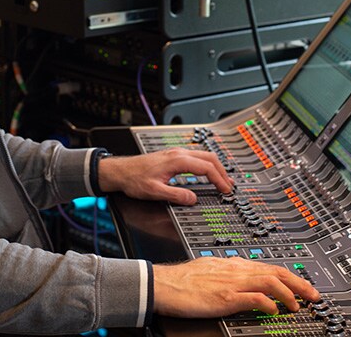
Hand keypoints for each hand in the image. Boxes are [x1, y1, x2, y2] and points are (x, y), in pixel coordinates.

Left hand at [97, 148, 234, 204]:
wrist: (120, 171)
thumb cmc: (134, 179)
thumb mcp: (155, 191)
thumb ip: (176, 195)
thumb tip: (193, 198)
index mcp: (177, 160)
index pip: (206, 168)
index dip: (219, 179)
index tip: (226, 190)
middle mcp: (178, 153)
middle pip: (209, 158)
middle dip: (222, 172)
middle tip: (229, 185)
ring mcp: (176, 153)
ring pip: (203, 156)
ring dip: (216, 167)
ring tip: (223, 180)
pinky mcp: (173, 156)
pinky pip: (196, 157)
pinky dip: (207, 165)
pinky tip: (207, 173)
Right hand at [153, 256, 318, 316]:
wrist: (163, 284)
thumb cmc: (181, 280)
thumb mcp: (210, 270)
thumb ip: (228, 274)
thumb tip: (240, 283)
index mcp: (233, 264)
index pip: (268, 266)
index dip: (289, 275)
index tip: (301, 284)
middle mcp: (236, 270)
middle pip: (275, 271)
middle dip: (298, 283)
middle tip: (313, 294)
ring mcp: (232, 283)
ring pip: (270, 281)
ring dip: (289, 293)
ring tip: (298, 304)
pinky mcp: (225, 297)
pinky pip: (254, 297)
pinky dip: (268, 303)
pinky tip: (274, 310)